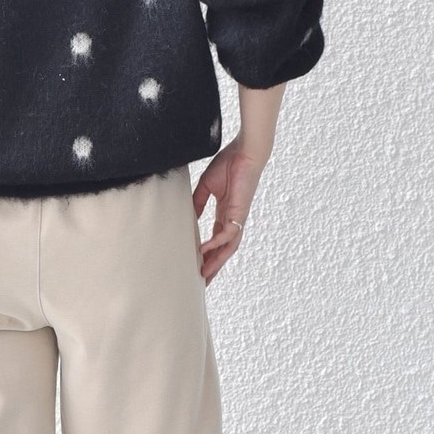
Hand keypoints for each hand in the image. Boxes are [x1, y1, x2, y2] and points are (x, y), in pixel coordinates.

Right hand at [192, 136, 265, 283]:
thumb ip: (198, 202)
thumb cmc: (229, 164)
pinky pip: (227, 234)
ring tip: (204, 275)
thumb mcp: (206, 186)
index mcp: (226, 213)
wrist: (244, 151)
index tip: (197, 265)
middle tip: (202, 282)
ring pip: (228, 248)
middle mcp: (233, 219)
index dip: (208, 253)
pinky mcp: (239, 213)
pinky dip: (215, 244)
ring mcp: (237, 218)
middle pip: (224, 250)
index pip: (217, 239)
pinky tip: (203, 251)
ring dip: (216, 263)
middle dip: (214, 266)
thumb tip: (189, 216)